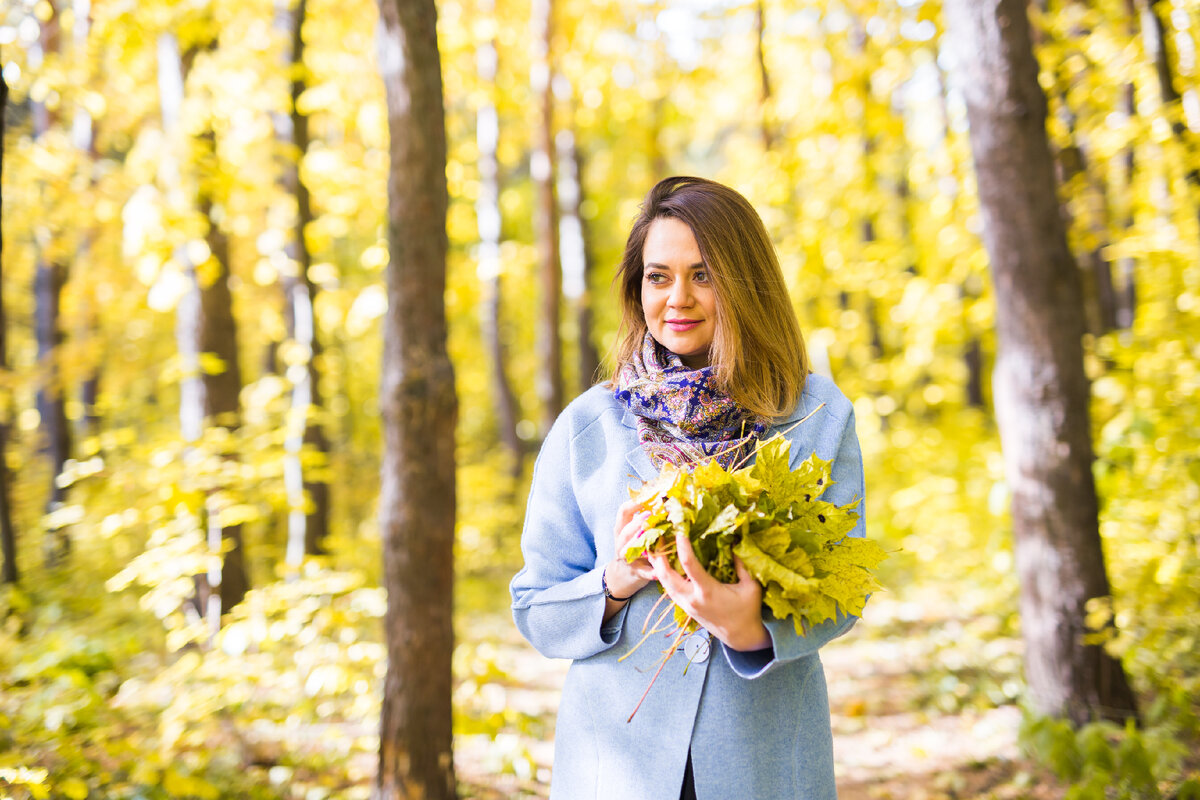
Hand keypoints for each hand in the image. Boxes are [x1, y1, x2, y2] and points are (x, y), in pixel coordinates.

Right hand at [605, 500, 655, 599]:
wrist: (623, 575)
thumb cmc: (635, 548)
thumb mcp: (635, 532)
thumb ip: (646, 519)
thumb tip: (667, 500)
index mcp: (622, 529)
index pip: (623, 512)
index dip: (634, 503)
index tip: (649, 496)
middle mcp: (621, 542)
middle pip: (625, 531)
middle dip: (637, 522)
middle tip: (650, 514)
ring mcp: (626, 558)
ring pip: (628, 550)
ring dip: (639, 544)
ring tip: (651, 539)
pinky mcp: (635, 572)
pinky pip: (642, 572)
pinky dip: (649, 572)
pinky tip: (657, 572)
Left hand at [649, 531, 770, 651]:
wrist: (741, 637)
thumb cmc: (748, 611)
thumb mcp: (751, 586)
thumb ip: (742, 565)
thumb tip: (734, 542)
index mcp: (708, 591)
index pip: (689, 564)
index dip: (682, 546)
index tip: (679, 531)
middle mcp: (692, 598)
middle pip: (666, 575)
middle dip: (659, 557)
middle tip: (657, 538)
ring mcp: (686, 605)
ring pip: (664, 584)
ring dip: (658, 566)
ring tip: (655, 548)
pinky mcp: (685, 608)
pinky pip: (669, 590)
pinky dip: (664, 576)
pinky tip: (663, 565)